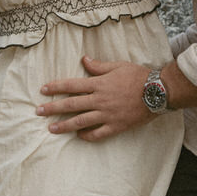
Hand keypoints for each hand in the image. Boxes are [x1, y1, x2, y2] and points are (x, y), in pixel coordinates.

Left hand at [36, 57, 151, 140]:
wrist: (158, 91)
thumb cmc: (139, 76)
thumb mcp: (118, 66)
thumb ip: (99, 66)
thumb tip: (84, 60)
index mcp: (99, 84)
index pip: (71, 85)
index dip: (56, 87)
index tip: (43, 90)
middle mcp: (100, 100)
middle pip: (71, 105)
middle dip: (53, 108)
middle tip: (38, 111)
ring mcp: (107, 115)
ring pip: (81, 121)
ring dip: (64, 125)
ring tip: (51, 129)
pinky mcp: (116, 126)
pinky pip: (98, 134)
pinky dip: (87, 136)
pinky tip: (78, 136)